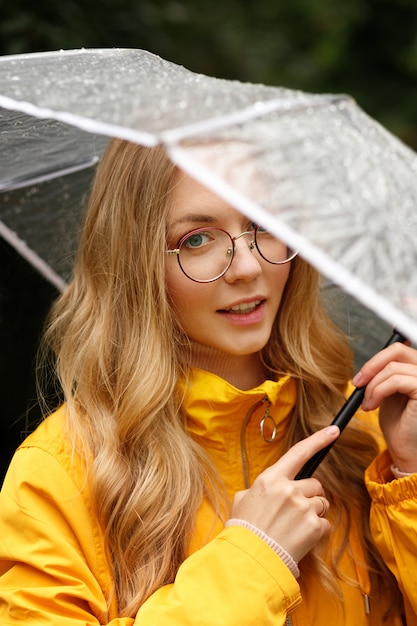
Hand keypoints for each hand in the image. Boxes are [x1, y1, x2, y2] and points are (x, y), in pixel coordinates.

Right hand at [230, 426, 339, 562]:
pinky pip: (325, 523)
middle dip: (310, 495)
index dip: (318, 440)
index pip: (299, 453)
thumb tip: (266, 489)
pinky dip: (317, 531)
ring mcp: (303, 507)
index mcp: (271, 479)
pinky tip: (301, 538)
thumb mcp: (242, 500)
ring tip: (295, 527)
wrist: (250, 559)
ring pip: (322, 503)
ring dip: (313, 513)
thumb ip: (258, 489)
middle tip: (296, 512)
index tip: (334, 431)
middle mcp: (289, 489)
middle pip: (315, 484)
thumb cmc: (244, 530)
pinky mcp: (314, 526)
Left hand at [352, 342, 416, 472]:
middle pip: (398, 350)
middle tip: (358, 383)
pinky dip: (378, 391)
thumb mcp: (389, 391)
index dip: (377, 358)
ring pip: (393, 368)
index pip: (401, 348)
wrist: (405, 451)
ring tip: (367, 403)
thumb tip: (374, 359)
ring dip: (372, 385)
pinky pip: (396, 381)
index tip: (361, 376)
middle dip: (372, 366)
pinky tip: (372, 406)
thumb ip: (387, 373)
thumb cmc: (399, 424)